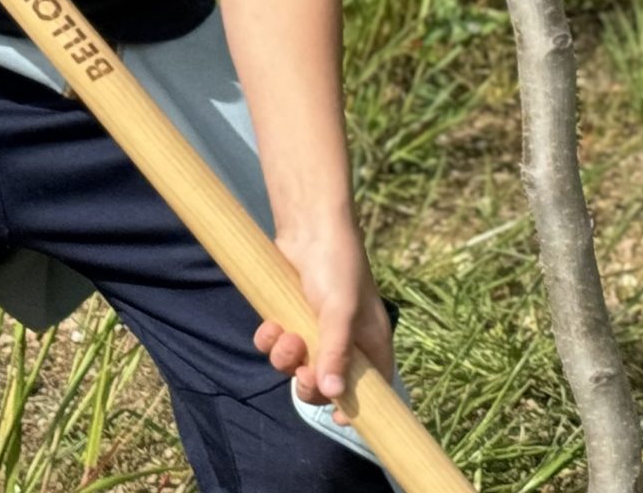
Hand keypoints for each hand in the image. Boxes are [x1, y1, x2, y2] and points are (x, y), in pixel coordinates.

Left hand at [256, 214, 392, 416]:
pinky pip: (276, 344)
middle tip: (302, 373)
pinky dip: (270, 340)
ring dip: (286, 357)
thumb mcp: (341, 311)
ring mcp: (316, 329)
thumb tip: (333, 394)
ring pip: (297, 364)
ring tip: (286, 335)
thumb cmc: (338, 265)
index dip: (358, 405)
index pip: (372, 386)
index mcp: (370, 340)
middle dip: (310, 383)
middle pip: (328, 383)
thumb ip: (336, 352)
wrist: (309, 225)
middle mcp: (345, 339)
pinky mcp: (290, 316)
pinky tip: (270, 325)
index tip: (339, 418)